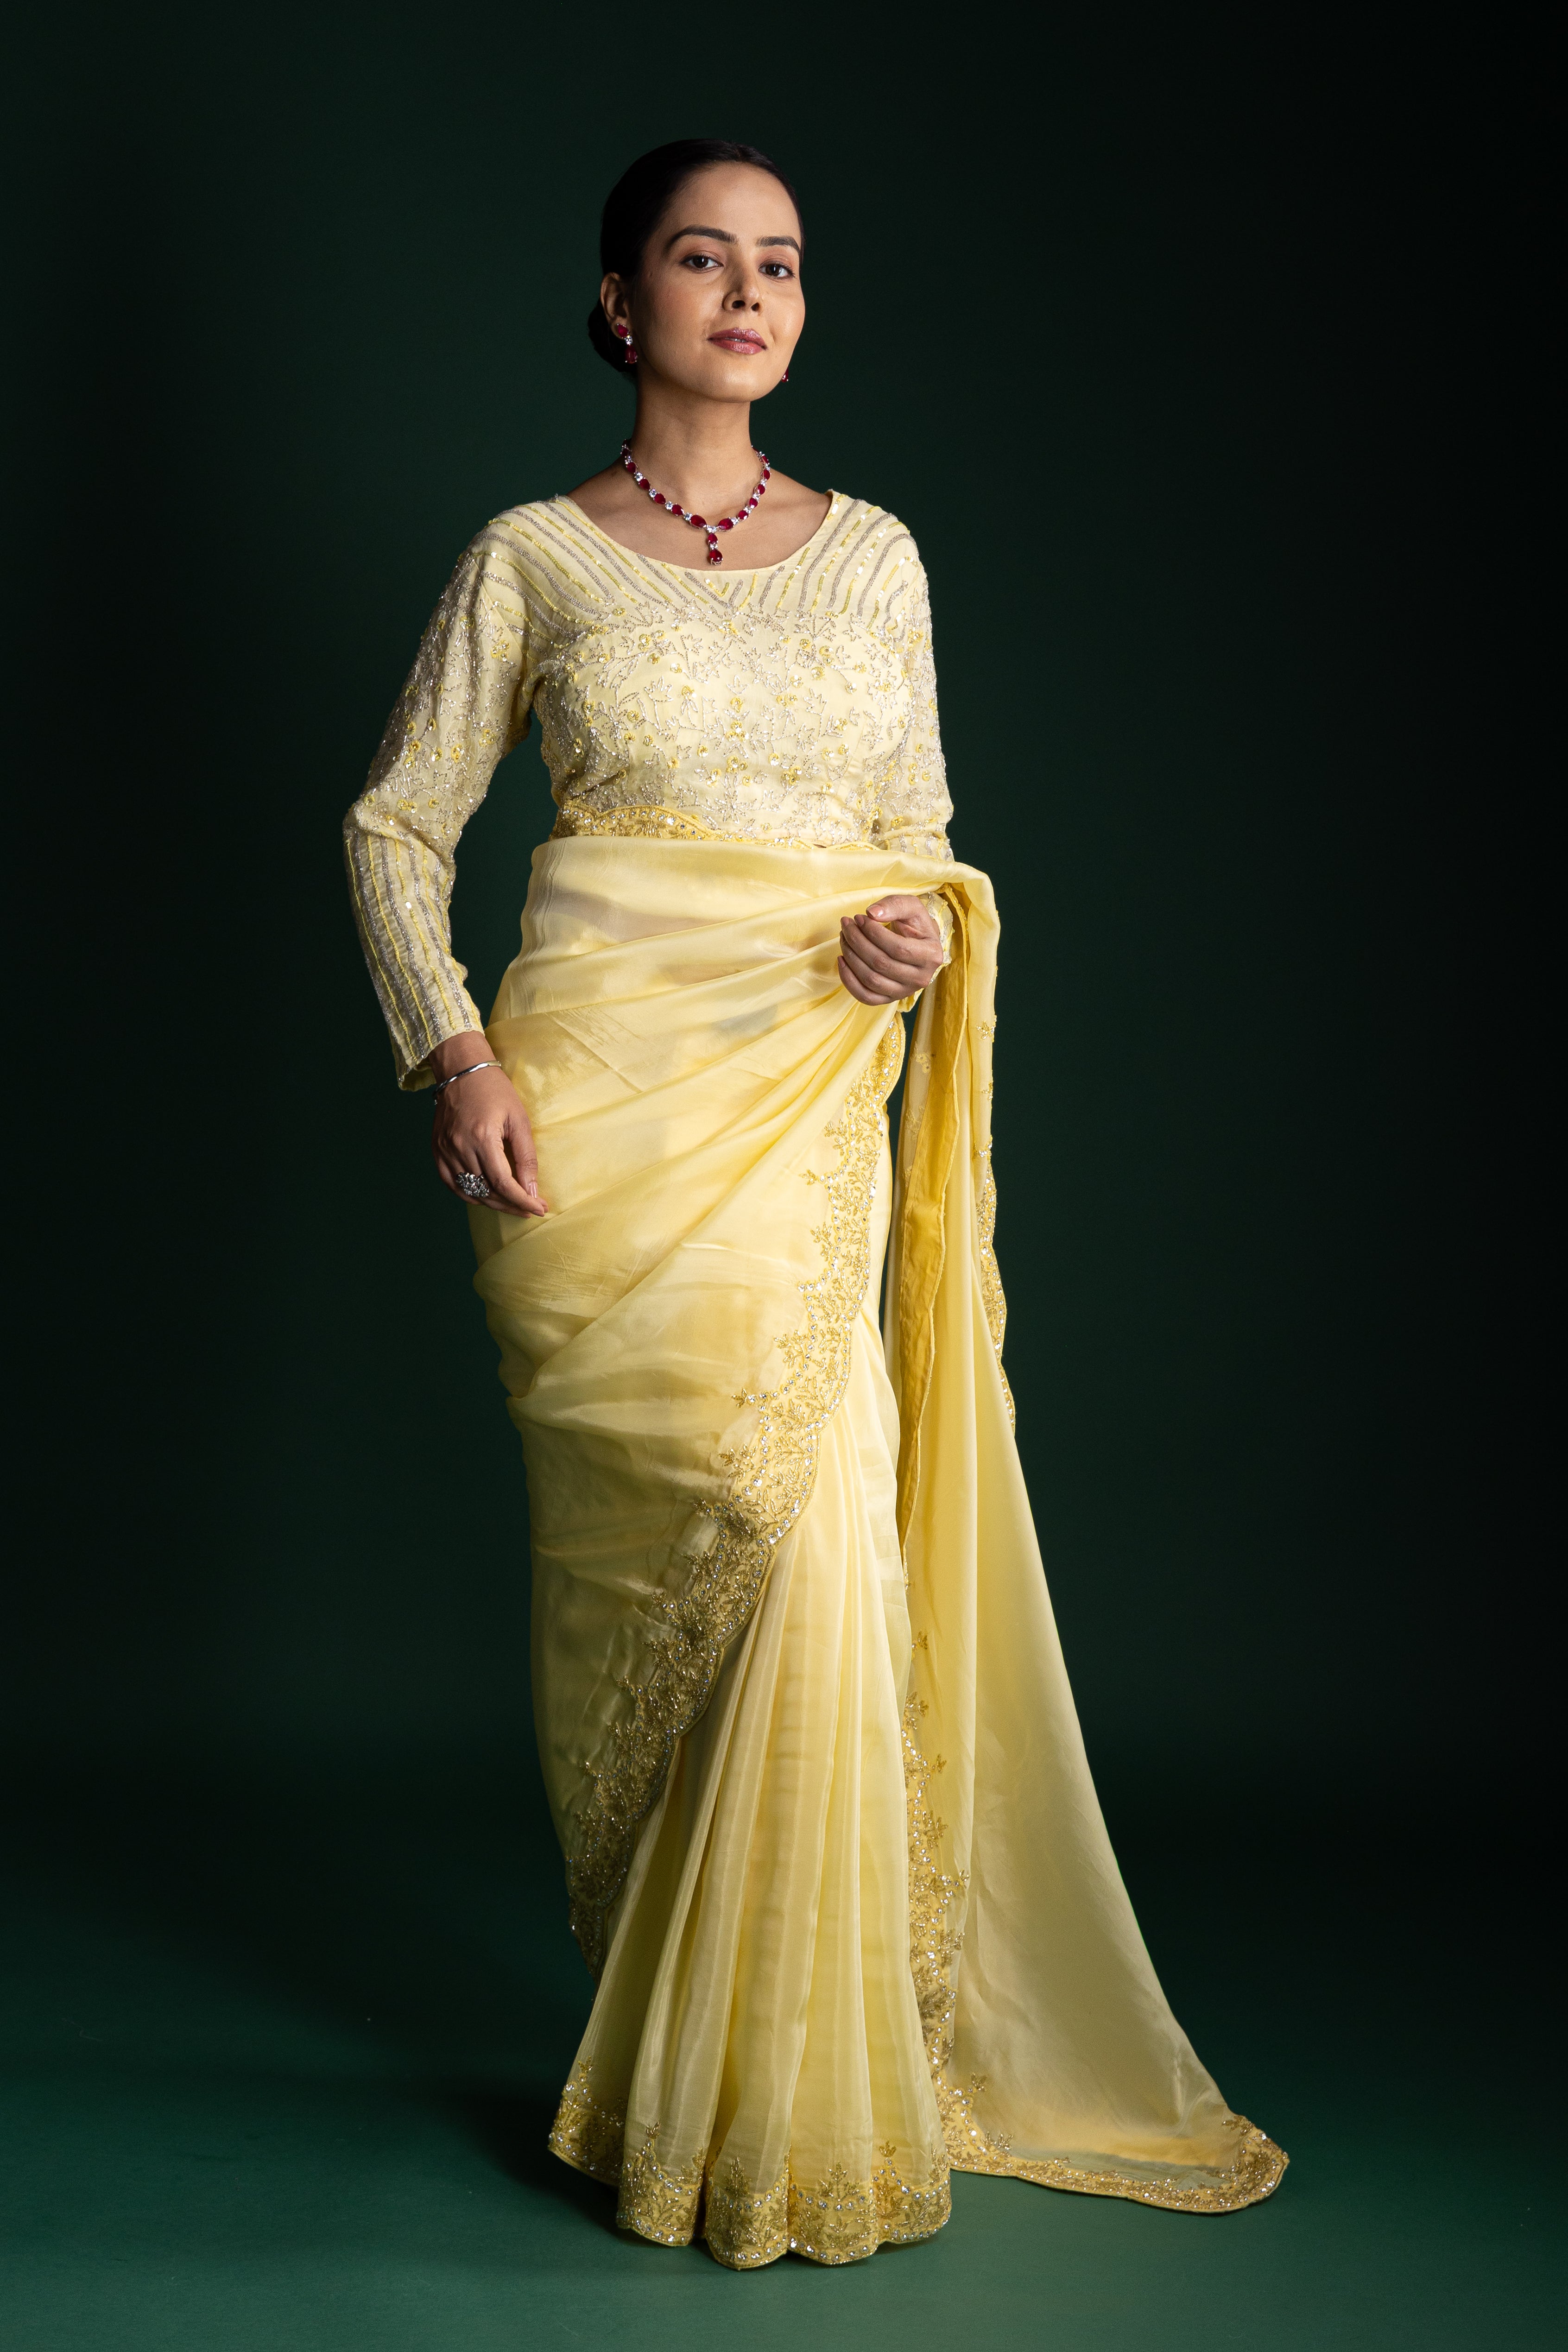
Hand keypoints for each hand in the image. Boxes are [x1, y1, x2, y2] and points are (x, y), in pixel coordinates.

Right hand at [429, 1033, 547, 1216]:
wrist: (462, 1071)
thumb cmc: (494, 1091)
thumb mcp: (519, 1119)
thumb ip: (526, 1156)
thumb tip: (532, 1189)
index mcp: (482, 1138)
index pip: (503, 1183)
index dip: (522, 1201)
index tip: (539, 1209)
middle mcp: (459, 1147)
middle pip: (487, 1191)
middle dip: (512, 1205)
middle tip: (530, 1209)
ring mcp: (445, 1150)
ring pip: (470, 1191)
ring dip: (494, 1202)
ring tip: (513, 1203)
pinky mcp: (437, 1150)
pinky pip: (452, 1184)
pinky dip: (470, 1194)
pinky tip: (486, 1196)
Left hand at [837, 894, 944, 1004]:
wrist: (917, 943)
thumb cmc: (913, 924)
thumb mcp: (911, 907)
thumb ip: (894, 905)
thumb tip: (871, 914)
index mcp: (931, 955)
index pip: (897, 947)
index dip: (873, 932)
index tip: (858, 917)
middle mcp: (921, 978)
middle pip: (881, 963)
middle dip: (857, 941)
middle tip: (846, 925)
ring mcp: (905, 991)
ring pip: (871, 980)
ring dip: (850, 957)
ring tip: (843, 937)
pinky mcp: (890, 999)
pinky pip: (865, 997)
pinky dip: (848, 980)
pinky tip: (841, 960)